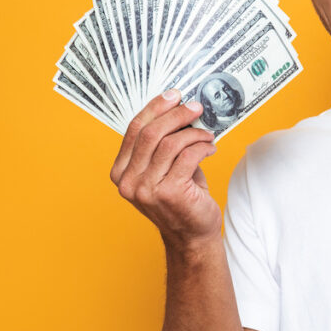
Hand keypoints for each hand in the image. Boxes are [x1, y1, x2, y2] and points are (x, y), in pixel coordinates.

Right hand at [110, 90, 220, 250]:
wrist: (191, 235)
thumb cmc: (180, 198)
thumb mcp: (163, 168)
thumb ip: (162, 143)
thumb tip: (179, 107)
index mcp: (121, 172)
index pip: (134, 129)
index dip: (155, 108)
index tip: (174, 95)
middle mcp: (128, 181)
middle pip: (150, 133)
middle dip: (176, 115)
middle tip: (195, 108)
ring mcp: (147, 189)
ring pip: (171, 143)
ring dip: (193, 133)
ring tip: (207, 134)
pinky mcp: (170, 193)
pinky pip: (188, 156)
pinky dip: (202, 146)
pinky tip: (210, 148)